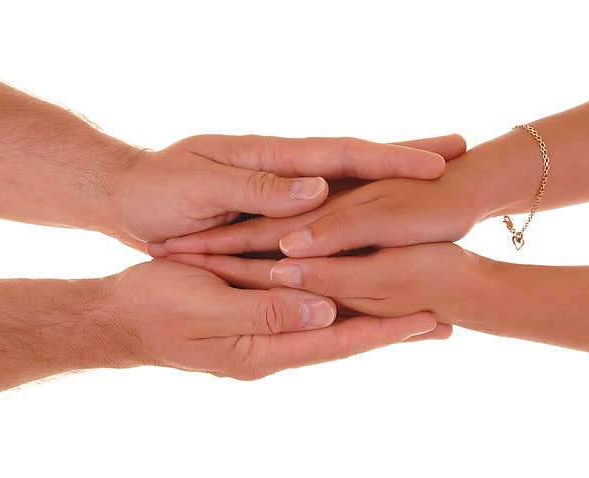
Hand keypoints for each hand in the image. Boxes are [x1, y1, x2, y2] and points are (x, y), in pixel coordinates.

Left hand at [162, 139, 504, 257]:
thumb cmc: (156, 189)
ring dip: (395, 180)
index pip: (342, 154)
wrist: (126, 197)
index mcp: (272, 158)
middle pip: (359, 161)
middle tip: (462, 149)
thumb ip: (257, 187)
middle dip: (408, 156)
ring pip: (351, 186)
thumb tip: (318, 191)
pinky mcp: (276, 214)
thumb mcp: (200, 186)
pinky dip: (362, 209)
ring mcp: (284, 191)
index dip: (389, 159)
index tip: (436, 163)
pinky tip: (387, 217)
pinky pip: (328, 214)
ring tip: (443, 177)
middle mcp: (287, 171)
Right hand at [166, 243, 498, 329]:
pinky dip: (338, 294)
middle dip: (393, 327)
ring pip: (330, 318)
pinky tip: (359, 283)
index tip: (432, 323)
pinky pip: (306, 304)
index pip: (338, 340)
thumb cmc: (153, 310)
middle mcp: (275, 344)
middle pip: (346, 334)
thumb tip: (323, 313)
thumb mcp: (205, 309)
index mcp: (265, 349)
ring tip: (416, 303)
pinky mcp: (256, 314)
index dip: (385, 331)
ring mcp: (266, 331)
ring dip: (372, 311)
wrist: (117, 317)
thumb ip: (263, 312)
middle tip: (445, 319)